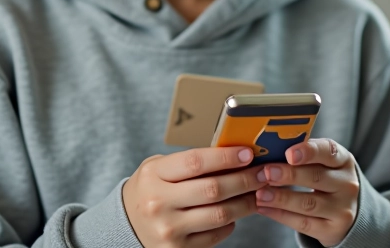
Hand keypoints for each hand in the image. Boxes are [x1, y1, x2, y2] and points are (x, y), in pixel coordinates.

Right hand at [122, 146, 266, 247]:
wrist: (126, 224)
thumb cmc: (150, 189)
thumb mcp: (159, 168)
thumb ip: (190, 162)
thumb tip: (234, 155)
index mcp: (153, 175)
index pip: (195, 162)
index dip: (226, 157)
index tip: (248, 153)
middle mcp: (158, 203)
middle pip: (213, 189)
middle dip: (244, 180)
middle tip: (263, 173)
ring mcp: (168, 229)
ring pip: (220, 214)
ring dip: (245, 203)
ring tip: (257, 193)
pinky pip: (216, 235)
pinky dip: (230, 223)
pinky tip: (235, 213)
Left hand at [253, 138, 359, 246]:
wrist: (345, 210)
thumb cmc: (326, 177)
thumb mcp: (323, 162)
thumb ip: (303, 153)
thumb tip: (269, 148)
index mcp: (343, 161)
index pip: (328, 151)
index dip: (308, 151)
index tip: (289, 153)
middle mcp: (347, 184)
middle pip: (316, 177)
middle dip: (289, 175)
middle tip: (267, 172)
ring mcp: (342, 209)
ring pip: (308, 203)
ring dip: (281, 198)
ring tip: (260, 194)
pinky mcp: (332, 230)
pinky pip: (303, 223)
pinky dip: (280, 215)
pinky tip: (264, 208)